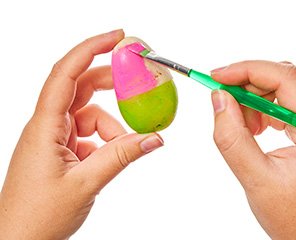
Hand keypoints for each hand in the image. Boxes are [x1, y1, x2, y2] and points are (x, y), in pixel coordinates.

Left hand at [0, 30, 163, 239]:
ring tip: (124, 147)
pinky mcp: (62, 150)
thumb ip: (122, 157)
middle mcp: (47, 126)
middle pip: (80, 88)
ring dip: (112, 127)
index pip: (67, 74)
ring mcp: (54, 138)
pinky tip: (110, 157)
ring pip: (89, 115)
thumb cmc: (36, 216)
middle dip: (110, 84)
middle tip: (136, 83)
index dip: (91, 49)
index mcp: (45, 127)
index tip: (116, 38)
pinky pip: (89, 133)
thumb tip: (154, 138)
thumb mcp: (86, 183)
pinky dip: (106, 141)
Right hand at [210, 61, 295, 238]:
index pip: (285, 78)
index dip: (246, 70)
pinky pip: (291, 100)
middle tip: (223, 100)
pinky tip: (258, 129)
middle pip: (287, 77)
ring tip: (244, 127)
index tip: (216, 77)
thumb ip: (232, 136)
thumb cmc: (293, 216)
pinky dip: (267, 107)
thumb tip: (219, 98)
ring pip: (288, 86)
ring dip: (257, 97)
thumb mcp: (255, 178)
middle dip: (249, 83)